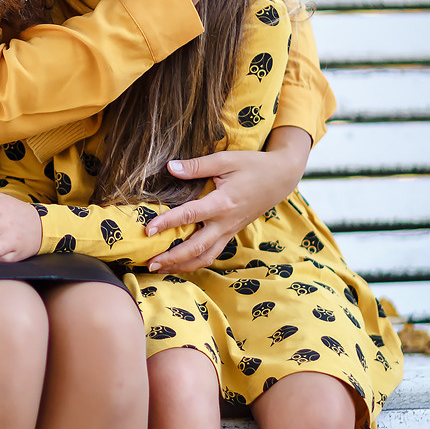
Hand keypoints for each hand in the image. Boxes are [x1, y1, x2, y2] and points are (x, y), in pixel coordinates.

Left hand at [146, 129, 311, 272]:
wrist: (281, 178)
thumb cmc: (253, 165)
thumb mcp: (226, 160)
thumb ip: (197, 166)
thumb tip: (170, 167)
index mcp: (223, 203)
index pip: (190, 215)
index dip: (167, 223)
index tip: (148, 230)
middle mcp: (226, 223)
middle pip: (196, 247)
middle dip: (172, 258)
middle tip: (150, 262)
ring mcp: (229, 231)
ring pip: (205, 257)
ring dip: (182, 266)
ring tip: (160, 269)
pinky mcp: (231, 233)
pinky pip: (213, 253)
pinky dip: (195, 262)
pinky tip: (179, 263)